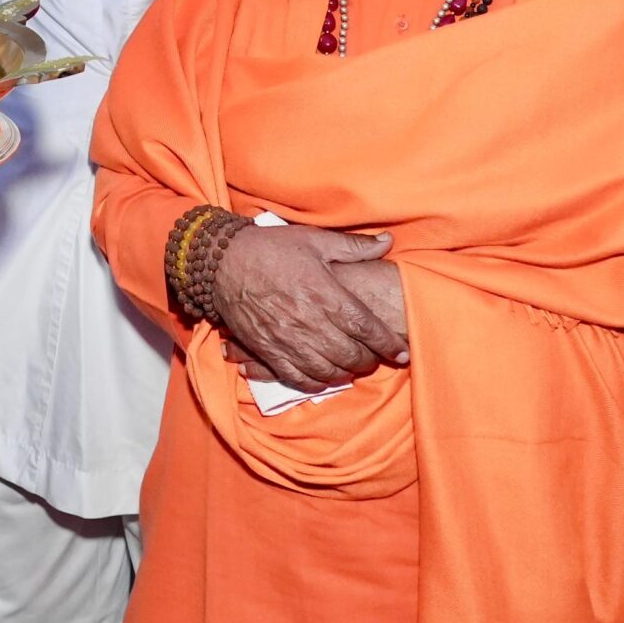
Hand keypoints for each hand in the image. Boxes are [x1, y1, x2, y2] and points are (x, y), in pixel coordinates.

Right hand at [206, 225, 408, 393]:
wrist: (222, 261)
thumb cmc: (270, 248)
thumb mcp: (314, 240)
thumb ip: (354, 246)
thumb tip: (389, 243)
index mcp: (325, 293)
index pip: (367, 327)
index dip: (388, 343)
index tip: (401, 351)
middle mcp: (309, 321)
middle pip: (351, 354)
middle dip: (369, 359)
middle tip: (374, 356)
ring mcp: (287, 339)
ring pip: (328, 371)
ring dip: (345, 372)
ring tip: (350, 365)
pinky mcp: (268, 350)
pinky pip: (297, 378)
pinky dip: (315, 382)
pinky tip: (323, 376)